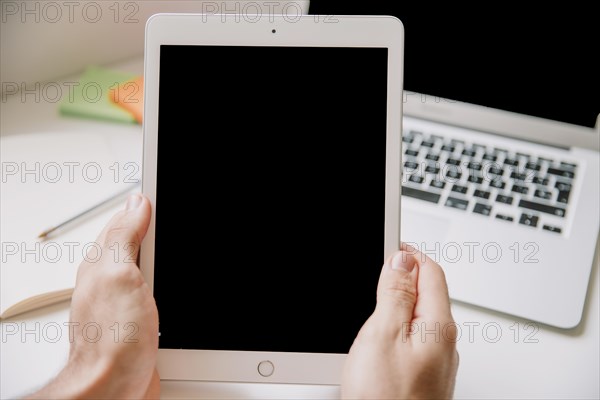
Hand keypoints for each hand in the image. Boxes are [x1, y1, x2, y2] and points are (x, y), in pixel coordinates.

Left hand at [28, 195, 158, 398]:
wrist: (113, 386)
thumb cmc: (110, 341)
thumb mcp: (118, 275)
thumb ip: (125, 237)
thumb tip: (137, 203)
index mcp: (104, 260)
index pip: (126, 219)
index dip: (147, 204)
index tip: (166, 190)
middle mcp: (113, 276)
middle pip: (139, 239)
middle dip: (157, 225)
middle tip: (171, 209)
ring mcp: (127, 297)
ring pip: (150, 263)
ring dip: (164, 252)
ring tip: (172, 234)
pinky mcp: (142, 316)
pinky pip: (157, 287)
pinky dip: (168, 278)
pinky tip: (173, 277)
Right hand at [342, 243, 458, 398]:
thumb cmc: (385, 399)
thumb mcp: (382, 335)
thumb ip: (396, 294)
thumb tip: (403, 258)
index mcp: (438, 326)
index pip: (431, 271)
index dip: (408, 253)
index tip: (387, 245)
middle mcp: (444, 343)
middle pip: (428, 292)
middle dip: (402, 277)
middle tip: (374, 273)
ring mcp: (436, 361)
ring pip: (419, 316)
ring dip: (397, 302)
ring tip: (373, 303)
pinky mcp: (423, 375)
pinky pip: (414, 338)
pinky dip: (397, 326)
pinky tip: (378, 335)